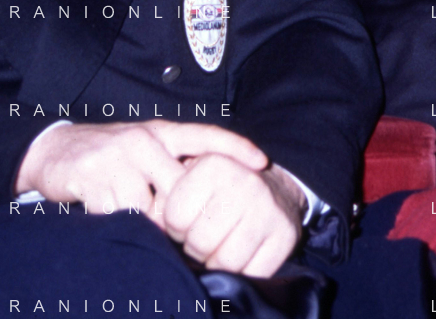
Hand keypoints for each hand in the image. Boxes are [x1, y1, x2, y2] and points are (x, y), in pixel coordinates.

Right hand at [14, 121, 268, 222]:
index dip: (235, 148)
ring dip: (144, 221)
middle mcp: (143, 140)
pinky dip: (117, 222)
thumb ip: (170, 166)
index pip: (206, 136)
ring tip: (134, 218)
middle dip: (180, 213)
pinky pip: (118, 214)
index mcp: (160, 132)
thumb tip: (206, 197)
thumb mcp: (144, 150)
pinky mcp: (93, 177)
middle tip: (175, 227)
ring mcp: (118, 157)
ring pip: (149, 206)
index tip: (262, 162)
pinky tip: (108, 213)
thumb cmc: (108, 157)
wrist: (53, 151)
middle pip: (181, 185)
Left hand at [162, 155, 305, 277]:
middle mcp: (245, 182)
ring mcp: (268, 209)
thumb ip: (166, 189)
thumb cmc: (221, 187)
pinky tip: (242, 253)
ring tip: (221, 244)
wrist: (275, 189)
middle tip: (205, 235)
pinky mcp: (285, 234)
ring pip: (224, 261)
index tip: (187, 219)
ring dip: (217, 261)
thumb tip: (150, 212)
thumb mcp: (193, 174)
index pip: (174, 217)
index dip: (175, 226)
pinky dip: (241, 271)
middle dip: (196, 246)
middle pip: (199, 241)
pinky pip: (251, 272)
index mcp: (215, 164)